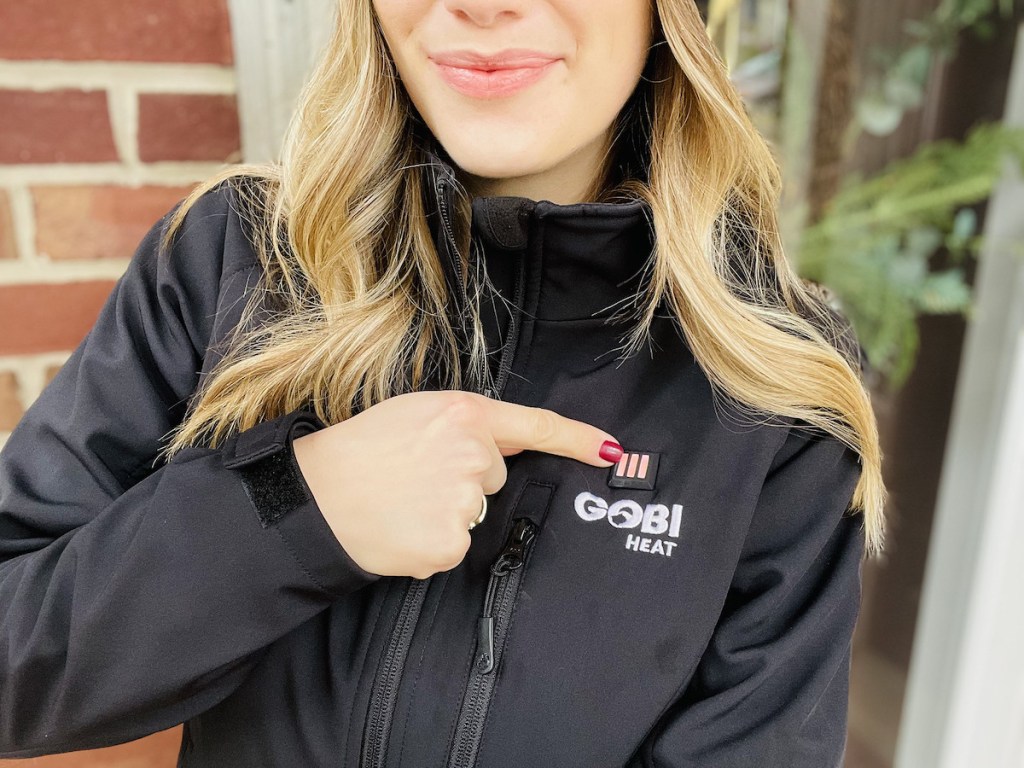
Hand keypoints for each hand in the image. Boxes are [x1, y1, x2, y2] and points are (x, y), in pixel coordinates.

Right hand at [292, 390, 621, 578]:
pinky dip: (433, 544)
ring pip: (475, 514)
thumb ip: (462, 425)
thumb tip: (497, 448)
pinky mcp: (451, 542)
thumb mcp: (413, 414)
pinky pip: (456, 547)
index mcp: (463, 413)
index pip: (535, 426)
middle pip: (495, 477)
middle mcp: (472, 454)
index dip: (578, 439)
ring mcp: (464, 500)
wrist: (314, 498)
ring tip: (401, 501)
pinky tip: (402, 529)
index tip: (612, 452)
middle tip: (413, 477)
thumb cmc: (358, 451)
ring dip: (446, 513)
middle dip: (465, 481)